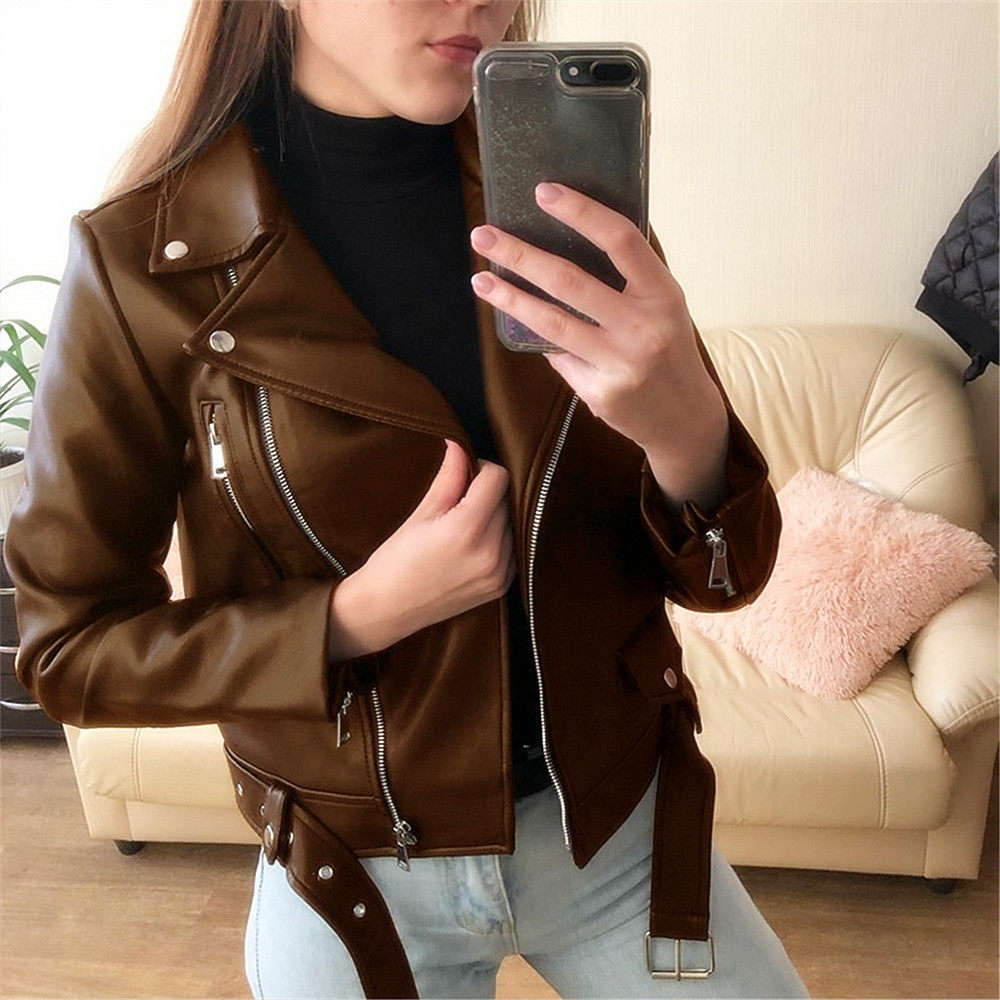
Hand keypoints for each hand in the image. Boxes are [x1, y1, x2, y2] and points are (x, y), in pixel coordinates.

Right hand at [332, 439, 516, 654]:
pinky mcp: (502, 586)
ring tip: (463, 527)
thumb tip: (460, 445)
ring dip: (495, 516)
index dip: (480, 469)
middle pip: (507, 499)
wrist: (388, 609)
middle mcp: (490, 553)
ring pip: (512, 522)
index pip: (498, 478)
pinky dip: (498, 539)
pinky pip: (513, 547)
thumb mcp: (422, 514)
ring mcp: (499, 573)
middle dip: (486, 493)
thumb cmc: (397, 560)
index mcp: (467, 530)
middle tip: (458, 502)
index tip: (464, 475)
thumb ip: (449, 477)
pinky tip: (472, 545)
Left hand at [469, 180, 728, 508]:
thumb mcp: (663, 306)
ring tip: (481, 280)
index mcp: (663, 293)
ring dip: (511, 298)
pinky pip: (559, 357)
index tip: (543, 192)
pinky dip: (540, 340)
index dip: (580, 212)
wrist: (685, 418)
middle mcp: (643, 327)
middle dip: (520, 255)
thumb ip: (626, 280)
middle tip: (484, 235)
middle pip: (570, 281)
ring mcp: (621, 363)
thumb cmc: (668, 349)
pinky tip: (523, 325)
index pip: (620, 240)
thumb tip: (561, 247)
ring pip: (552, 323)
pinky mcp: (601, 393)